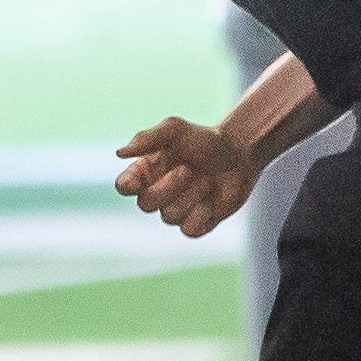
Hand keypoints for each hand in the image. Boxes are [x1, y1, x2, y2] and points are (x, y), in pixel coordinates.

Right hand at [113, 116, 257, 237]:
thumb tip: (119, 153)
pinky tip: (212, 199)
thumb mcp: (175, 130)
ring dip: (192, 195)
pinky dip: (203, 214)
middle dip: (169, 187)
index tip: (140, 178)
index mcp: (145, 172)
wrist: (241, 154)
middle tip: (188, 169)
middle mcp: (156, 193)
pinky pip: (189, 230)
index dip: (129, 185)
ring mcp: (175, 211)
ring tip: (208, 180)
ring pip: (170, 217)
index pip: (123, 187)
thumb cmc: (204, 139)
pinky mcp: (195, 224)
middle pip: (145, 204)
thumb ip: (147, 138)